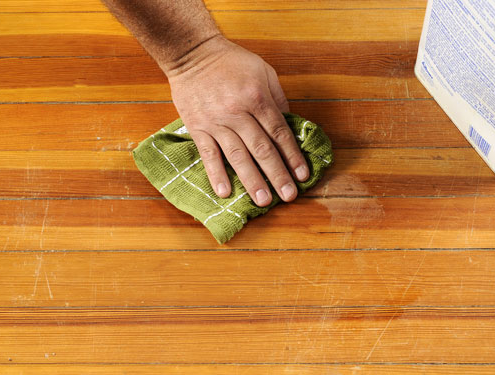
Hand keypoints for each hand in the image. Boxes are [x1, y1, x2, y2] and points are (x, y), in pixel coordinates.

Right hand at [166, 35, 308, 206]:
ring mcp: (216, 122)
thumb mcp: (263, 71)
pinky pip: (208, 155)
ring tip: (263, 201)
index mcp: (257, 98)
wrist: (192, 53)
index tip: (302, 176)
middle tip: (288, 196)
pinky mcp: (198, 128)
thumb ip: (278, 98)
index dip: (292, 156)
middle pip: (262, 149)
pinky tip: (225, 193)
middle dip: (277, 174)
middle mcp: (238, 112)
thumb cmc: (231, 62)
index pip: (280, 133)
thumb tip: (290, 124)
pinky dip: (216, 174)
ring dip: (252, 181)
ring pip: (238, 156)